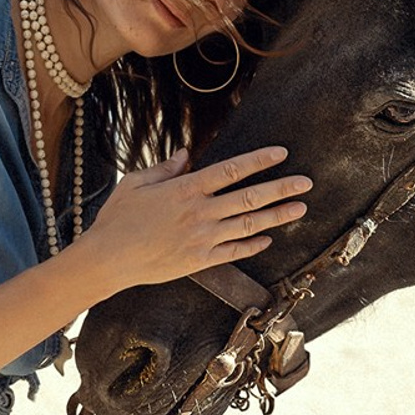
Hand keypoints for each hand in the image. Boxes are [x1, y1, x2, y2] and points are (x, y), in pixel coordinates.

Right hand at [79, 146, 310, 292]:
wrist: (108, 259)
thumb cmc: (118, 219)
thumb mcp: (136, 183)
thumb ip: (165, 168)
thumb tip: (186, 153)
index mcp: (185, 189)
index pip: (232, 170)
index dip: (259, 160)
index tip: (281, 154)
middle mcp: (200, 213)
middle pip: (250, 197)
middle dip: (282, 188)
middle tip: (306, 183)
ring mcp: (203, 239)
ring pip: (249, 224)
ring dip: (278, 216)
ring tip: (301, 209)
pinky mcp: (200, 261)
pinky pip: (235, 251)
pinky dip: (254, 244)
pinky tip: (269, 238)